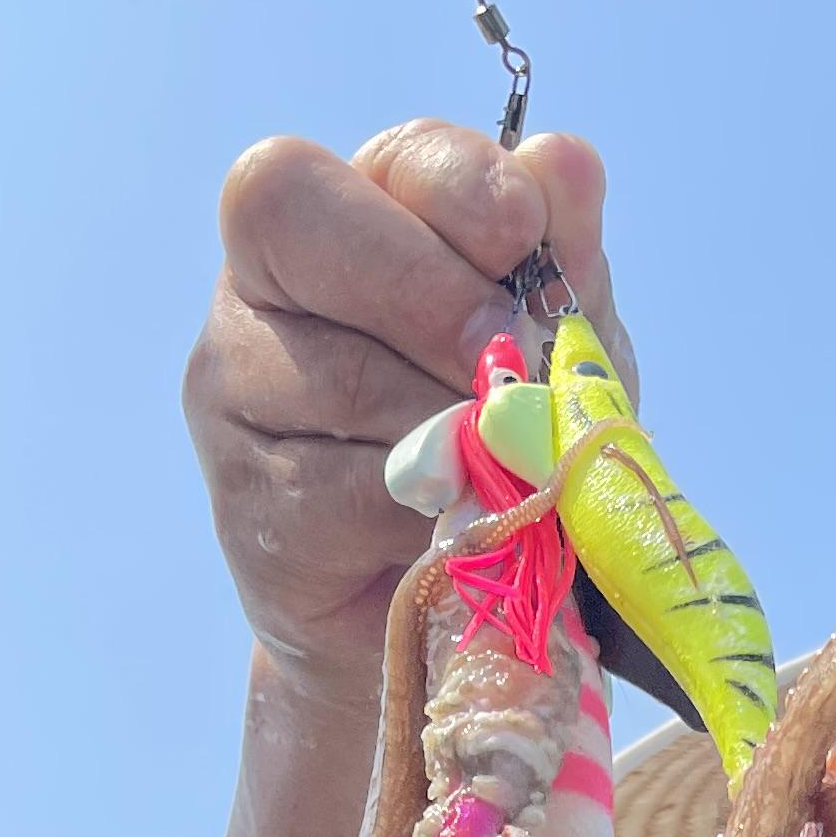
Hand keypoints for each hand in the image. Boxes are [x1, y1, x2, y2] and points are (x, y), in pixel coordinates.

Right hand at [181, 123, 628, 836]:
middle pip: (286, 203)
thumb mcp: (593, 403)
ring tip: (492, 500)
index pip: (381, 152)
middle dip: (408, 287)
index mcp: (384, 233)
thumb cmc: (543, 517)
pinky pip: (309, 488)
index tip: (526, 252)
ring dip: (422, 431)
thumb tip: (578, 166)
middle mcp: (281, 293)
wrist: (463, 684)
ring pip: (301, 363)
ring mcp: (242, 396)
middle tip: (496, 381)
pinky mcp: (243, 506)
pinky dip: (396, 523)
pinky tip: (438, 558)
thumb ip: (577, 293)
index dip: (447, 185)